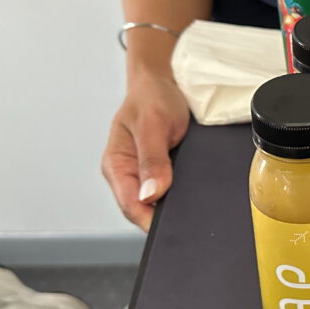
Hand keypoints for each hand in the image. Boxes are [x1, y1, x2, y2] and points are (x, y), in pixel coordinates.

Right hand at [102, 71, 190, 230]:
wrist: (161, 82)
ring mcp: (141, 173)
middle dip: (163, 217)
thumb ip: (153, 159)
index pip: (130, 205)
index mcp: (116, 164)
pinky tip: (192, 194)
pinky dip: (179, 194)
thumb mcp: (154, 124)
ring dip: (172, 206)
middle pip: (142, 209)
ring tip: (193, 207)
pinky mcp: (157, 171)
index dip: (151, 220)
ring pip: (155, 202)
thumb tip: (151, 194)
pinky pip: (166, 190)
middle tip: (190, 218)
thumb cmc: (152, 97)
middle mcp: (126, 173)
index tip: (175, 225)